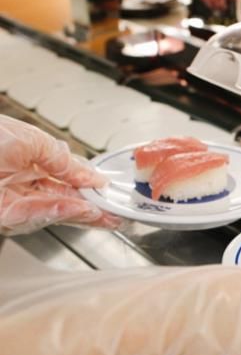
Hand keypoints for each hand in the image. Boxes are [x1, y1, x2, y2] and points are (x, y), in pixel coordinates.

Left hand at [0, 115, 121, 234]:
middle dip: (90, 207)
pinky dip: (58, 212)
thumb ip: (62, 159)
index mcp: (26, 158)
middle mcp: (19, 181)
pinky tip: (79, 210)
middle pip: (62, 198)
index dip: (88, 184)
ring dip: (80, 213)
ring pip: (52, 210)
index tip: (108, 191)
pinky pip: (34, 215)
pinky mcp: (2, 214)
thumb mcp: (30, 139)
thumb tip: (90, 175)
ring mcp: (10, 199)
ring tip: (104, 214)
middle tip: (116, 214)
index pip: (64, 176)